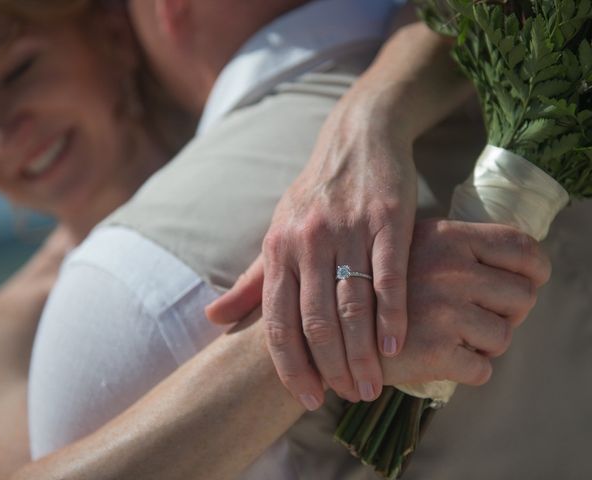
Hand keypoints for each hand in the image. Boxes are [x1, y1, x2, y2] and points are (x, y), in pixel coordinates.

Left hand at [207, 23, 476, 409]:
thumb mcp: (278, 232)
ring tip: (373, 385)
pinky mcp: (387, 219)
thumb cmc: (315, 195)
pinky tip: (396, 346)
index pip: (276, 321)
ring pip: (351, 304)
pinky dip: (392, 315)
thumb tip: (212, 318)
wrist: (357, 140)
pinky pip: (389, 275)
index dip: (291, 365)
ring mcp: (348, 230)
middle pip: (316, 320)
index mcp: (277, 249)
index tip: (309, 397)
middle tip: (351, 396)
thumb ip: (251, 280)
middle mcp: (307, 241)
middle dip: (333, 368)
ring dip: (362, 353)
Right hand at [380, 219, 549, 385]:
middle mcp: (450, 268)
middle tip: (479, 320)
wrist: (327, 328)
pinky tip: (441, 360)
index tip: (526, 285)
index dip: (535, 271)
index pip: (523, 248)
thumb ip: (450, 247)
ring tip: (453, 340)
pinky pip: (482, 370)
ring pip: (504, 337)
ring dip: (484, 346)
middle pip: (523, 296)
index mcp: (447, 235)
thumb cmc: (369, 288)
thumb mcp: (405, 245)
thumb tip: (511, 266)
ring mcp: (443, 308)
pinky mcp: (434, 349)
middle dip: (508, 315)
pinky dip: (468, 372)